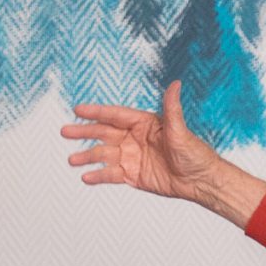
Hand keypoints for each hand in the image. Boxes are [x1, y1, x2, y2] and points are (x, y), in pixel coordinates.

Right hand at [61, 81, 265, 226]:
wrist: (200, 181)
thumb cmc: (194, 153)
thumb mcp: (180, 130)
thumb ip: (172, 109)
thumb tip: (175, 84)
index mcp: (143, 124)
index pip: (115, 115)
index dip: (96, 112)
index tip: (77, 109)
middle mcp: (134, 139)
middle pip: (103, 133)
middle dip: (84, 132)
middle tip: (65, 131)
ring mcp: (131, 158)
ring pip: (104, 155)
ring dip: (87, 157)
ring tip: (72, 160)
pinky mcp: (132, 175)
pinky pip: (111, 174)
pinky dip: (98, 176)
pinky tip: (86, 178)